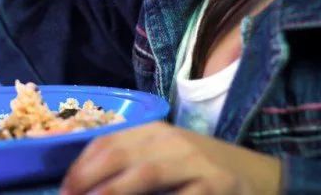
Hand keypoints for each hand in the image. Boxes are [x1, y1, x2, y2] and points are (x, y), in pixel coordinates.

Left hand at [61, 122, 280, 194]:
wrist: (256, 175)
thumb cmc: (198, 167)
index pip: (108, 142)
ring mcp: (195, 162)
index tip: (64, 188)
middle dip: (89, 178)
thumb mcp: (164, 156)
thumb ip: (130, 163)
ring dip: (116, 190)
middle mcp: (171, 141)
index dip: (82, 165)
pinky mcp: (215, 185)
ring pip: (147, 174)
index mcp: (153, 131)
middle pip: (121, 155)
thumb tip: (86, 185)